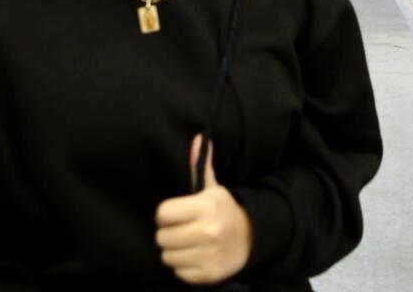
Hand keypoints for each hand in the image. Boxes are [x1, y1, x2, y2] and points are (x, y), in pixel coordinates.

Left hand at [155, 136, 251, 284]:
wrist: (251, 238)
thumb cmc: (223, 211)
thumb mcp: (213, 189)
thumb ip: (201, 165)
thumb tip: (197, 138)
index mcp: (206, 206)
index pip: (162, 213)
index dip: (166, 215)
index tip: (175, 215)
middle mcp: (209, 230)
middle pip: (162, 238)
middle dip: (169, 234)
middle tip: (182, 230)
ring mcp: (210, 254)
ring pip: (167, 257)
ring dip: (175, 252)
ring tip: (188, 244)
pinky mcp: (210, 274)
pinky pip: (179, 273)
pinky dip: (184, 268)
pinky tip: (196, 256)